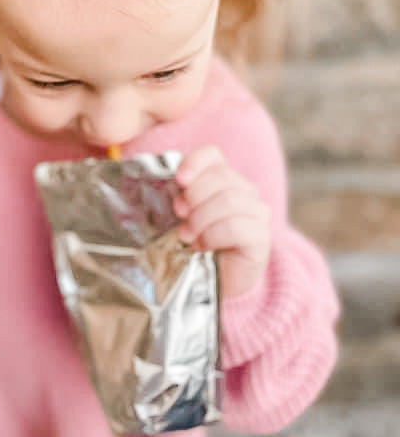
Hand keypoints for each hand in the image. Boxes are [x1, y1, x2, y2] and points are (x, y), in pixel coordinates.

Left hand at [173, 146, 270, 298]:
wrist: (215, 281)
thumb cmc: (197, 244)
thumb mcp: (184, 216)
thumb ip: (181, 197)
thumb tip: (174, 185)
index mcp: (224, 179)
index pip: (213, 155)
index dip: (195, 162)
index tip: (179, 180)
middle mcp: (245, 191)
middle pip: (220, 177)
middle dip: (194, 196)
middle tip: (180, 214)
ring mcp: (258, 213)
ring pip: (229, 200)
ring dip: (201, 219)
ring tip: (187, 235)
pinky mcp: (261, 238)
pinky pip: (236, 227)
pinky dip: (213, 236)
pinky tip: (203, 246)